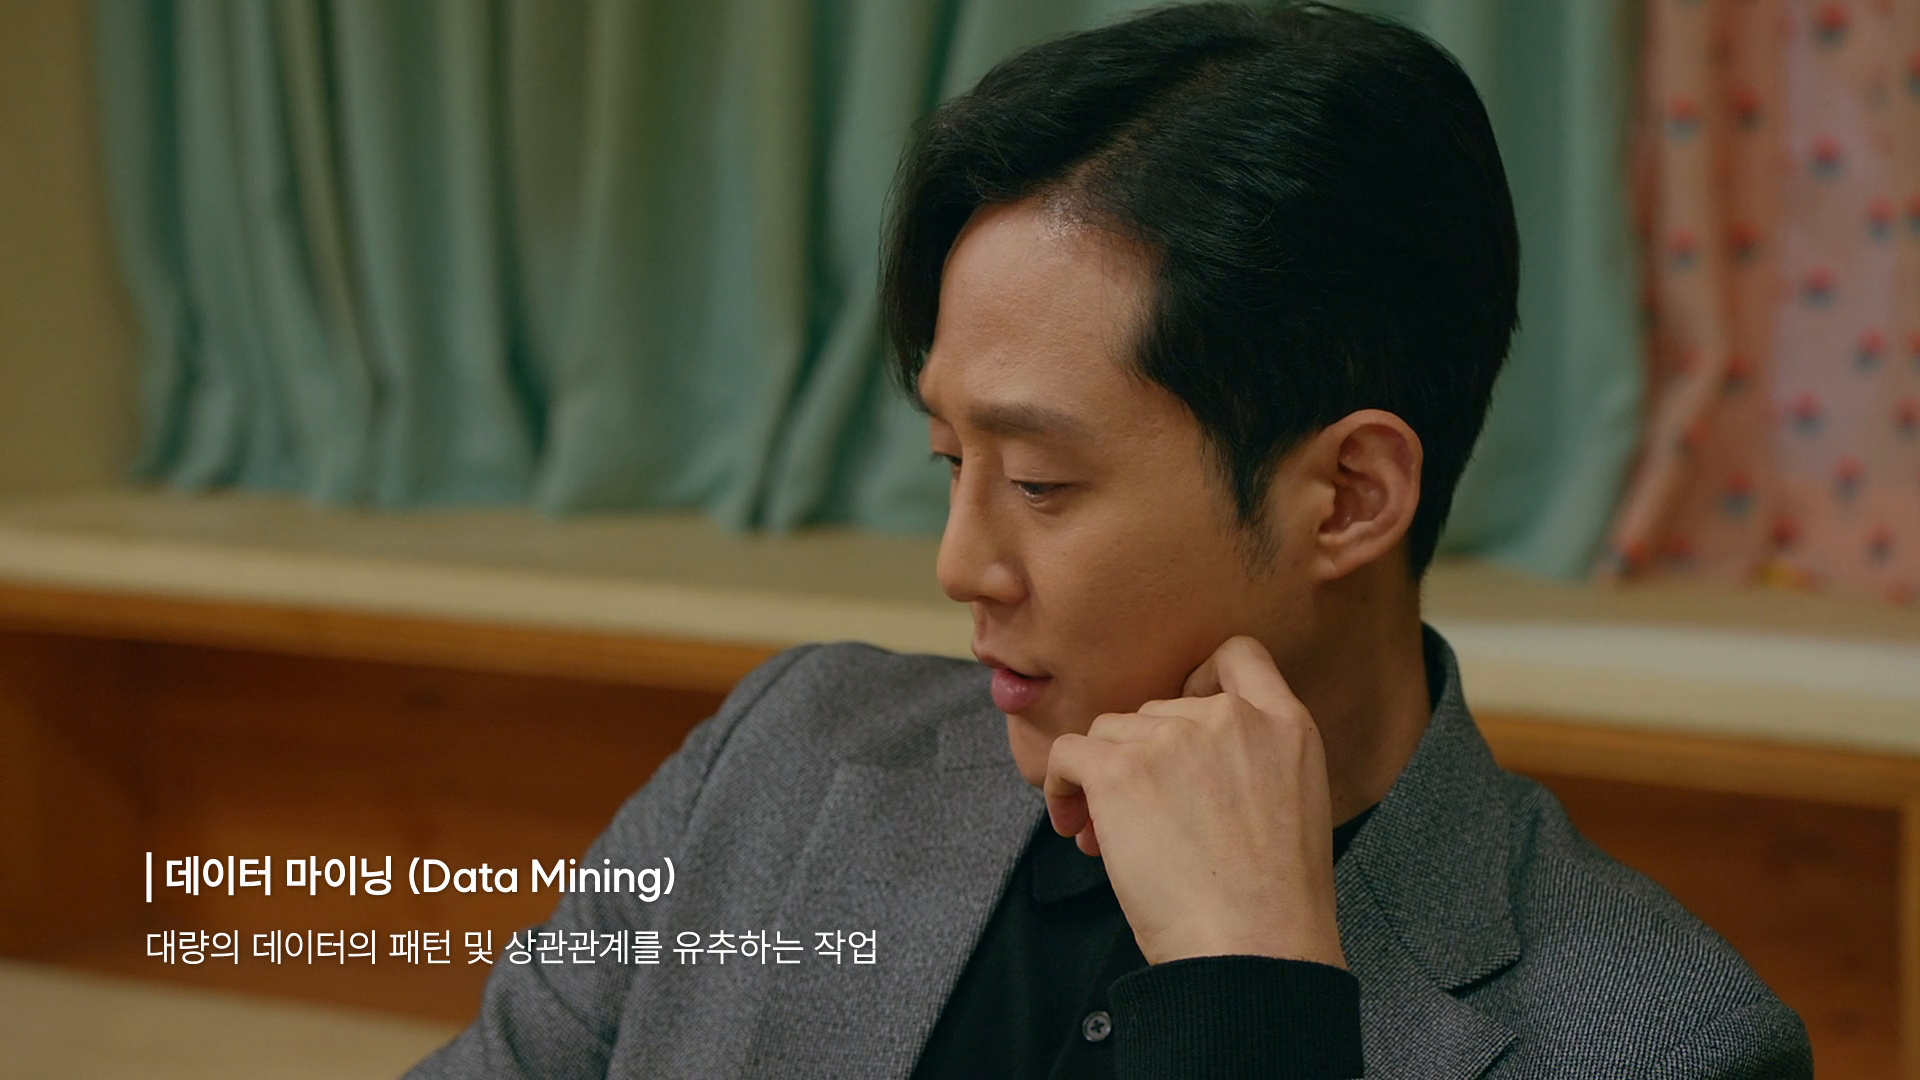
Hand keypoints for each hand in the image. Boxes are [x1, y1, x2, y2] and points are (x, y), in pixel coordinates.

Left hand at [1043, 635, 1344, 967]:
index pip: (1239, 656)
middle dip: (1142, 757)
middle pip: (1157, 709)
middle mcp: (1228, 717)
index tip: (1179, 723)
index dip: (1201, 679)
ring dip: (1102, 778)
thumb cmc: (1275, 903)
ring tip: (1107, 836)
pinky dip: (1061, 786)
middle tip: (1140, 817)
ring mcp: (1172, 738)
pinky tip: (1072, 823)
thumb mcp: (1297, 804)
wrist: (1255, 946)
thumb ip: (1254, 762)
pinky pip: (1067, 754)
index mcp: (1285, 724)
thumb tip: (1183, 769)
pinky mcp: (1120, 769)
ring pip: (1110, 733)